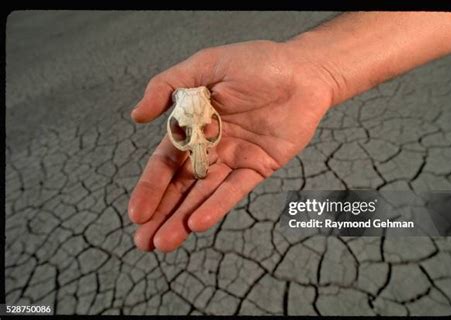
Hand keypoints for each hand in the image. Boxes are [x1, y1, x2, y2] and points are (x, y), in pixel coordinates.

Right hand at [128, 40, 333, 251]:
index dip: (150, 187)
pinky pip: (235, 190)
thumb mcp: (205, 65)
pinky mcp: (258, 167)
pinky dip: (217, 206)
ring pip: (204, 193)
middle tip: (144, 243)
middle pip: (181, 185)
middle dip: (163, 213)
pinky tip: (198, 224)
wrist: (304, 70)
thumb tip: (136, 116)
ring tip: (164, 243)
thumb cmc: (256, 63)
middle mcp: (211, 146)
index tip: (136, 214)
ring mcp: (234, 158)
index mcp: (193, 124)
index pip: (166, 161)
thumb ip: (168, 87)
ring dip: (184, 218)